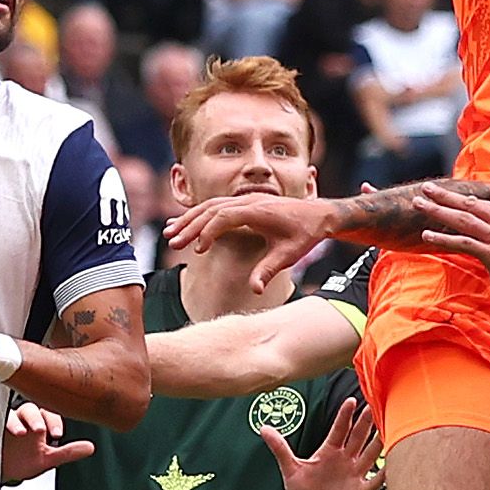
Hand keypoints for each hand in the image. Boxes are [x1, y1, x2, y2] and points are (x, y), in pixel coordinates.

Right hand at [1, 401, 93, 484]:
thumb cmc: (20, 461)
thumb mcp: (46, 458)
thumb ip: (68, 452)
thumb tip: (91, 447)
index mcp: (37, 423)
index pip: (48, 413)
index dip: (53, 421)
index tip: (57, 434)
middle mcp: (21, 419)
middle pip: (30, 408)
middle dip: (36, 417)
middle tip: (40, 431)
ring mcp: (4, 422)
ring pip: (11, 412)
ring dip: (17, 420)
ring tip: (22, 433)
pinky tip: (1, 432)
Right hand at [164, 192, 339, 282]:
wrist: (319, 215)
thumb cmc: (305, 234)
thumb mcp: (289, 255)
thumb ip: (268, 271)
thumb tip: (254, 290)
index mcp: (258, 210)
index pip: (223, 216)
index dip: (207, 232)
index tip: (197, 250)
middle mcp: (249, 201)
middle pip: (211, 209)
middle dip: (190, 225)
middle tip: (172, 242)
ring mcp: (246, 199)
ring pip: (210, 205)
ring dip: (189, 218)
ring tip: (170, 234)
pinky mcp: (244, 203)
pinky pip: (216, 206)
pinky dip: (199, 215)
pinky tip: (185, 225)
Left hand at [270, 397, 381, 489]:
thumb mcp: (291, 469)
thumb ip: (280, 449)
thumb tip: (263, 427)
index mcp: (329, 451)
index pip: (339, 429)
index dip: (345, 416)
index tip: (351, 400)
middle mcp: (346, 459)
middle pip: (359, 436)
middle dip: (367, 421)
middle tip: (376, 404)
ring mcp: (356, 474)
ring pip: (372, 453)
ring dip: (380, 440)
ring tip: (392, 426)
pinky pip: (377, 479)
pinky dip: (387, 471)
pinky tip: (397, 461)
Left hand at [387, 183, 489, 306]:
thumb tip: (475, 223)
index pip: (480, 202)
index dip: (458, 196)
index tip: (440, 192)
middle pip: (470, 205)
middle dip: (445, 195)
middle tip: (426, 188)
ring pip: (463, 220)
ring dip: (438, 211)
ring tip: (419, 205)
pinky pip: (464, 243)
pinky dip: (443, 238)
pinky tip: (427, 235)